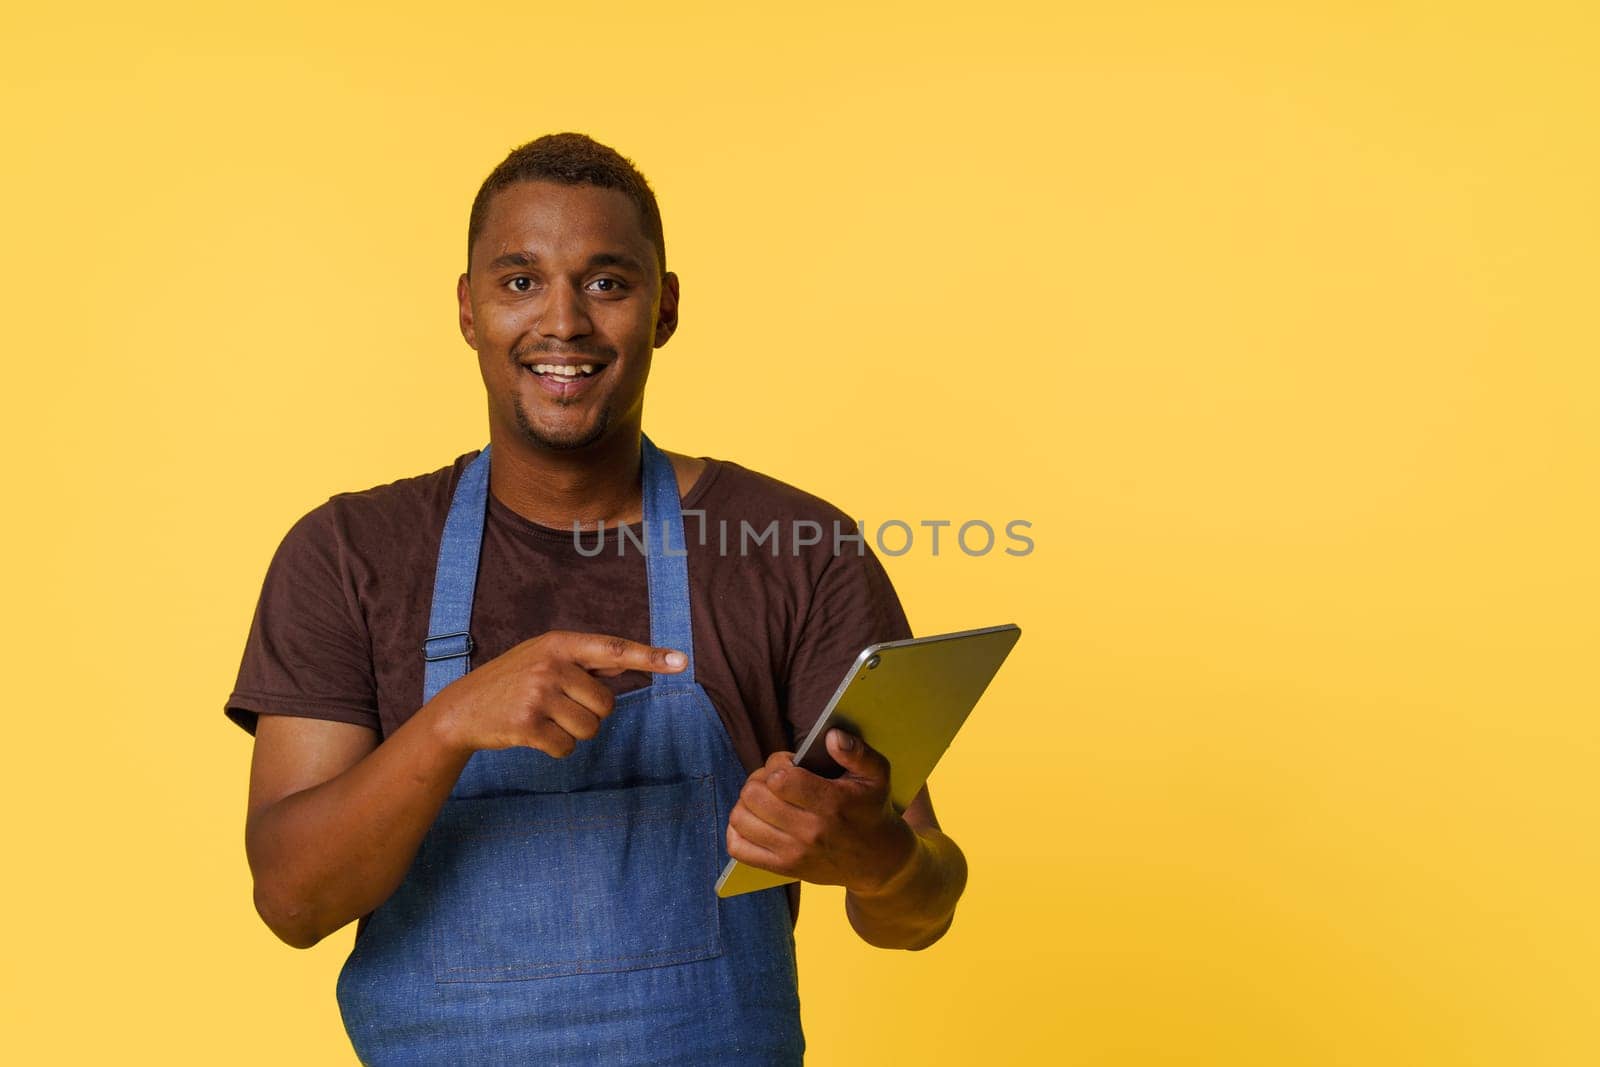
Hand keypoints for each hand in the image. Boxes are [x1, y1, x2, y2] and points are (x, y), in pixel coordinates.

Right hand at [427, 630, 685, 758]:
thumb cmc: (512, 682)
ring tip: (543, 719)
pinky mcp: (527, 724)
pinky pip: (567, 748)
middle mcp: (551, 664)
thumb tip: (628, 660)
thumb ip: (584, 660)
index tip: (682, 662)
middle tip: (557, 707)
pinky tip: (533, 735)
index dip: (651, 657)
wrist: (462, 709)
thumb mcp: (544, 657)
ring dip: (572, 733)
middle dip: (589, 713)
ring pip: (590, 729)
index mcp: (560, 643)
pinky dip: (556, 748)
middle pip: (606, 705)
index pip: (615, 649)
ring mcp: (538, 693)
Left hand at [726, 729, 917, 894]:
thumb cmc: (873, 810)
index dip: (778, 763)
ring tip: (766, 796)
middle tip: (776, 778)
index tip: (791, 763)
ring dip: (747, 801)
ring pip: (741, 818)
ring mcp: (793, 853)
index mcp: (831, 804)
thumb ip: (858, 752)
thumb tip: (831, 736)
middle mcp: (810, 832)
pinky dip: (737, 829)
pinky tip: (754, 818)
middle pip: (755, 795)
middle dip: (760, 778)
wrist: (879, 861)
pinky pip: (738, 847)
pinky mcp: (783, 868)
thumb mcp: (878, 776)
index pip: (780, 778)